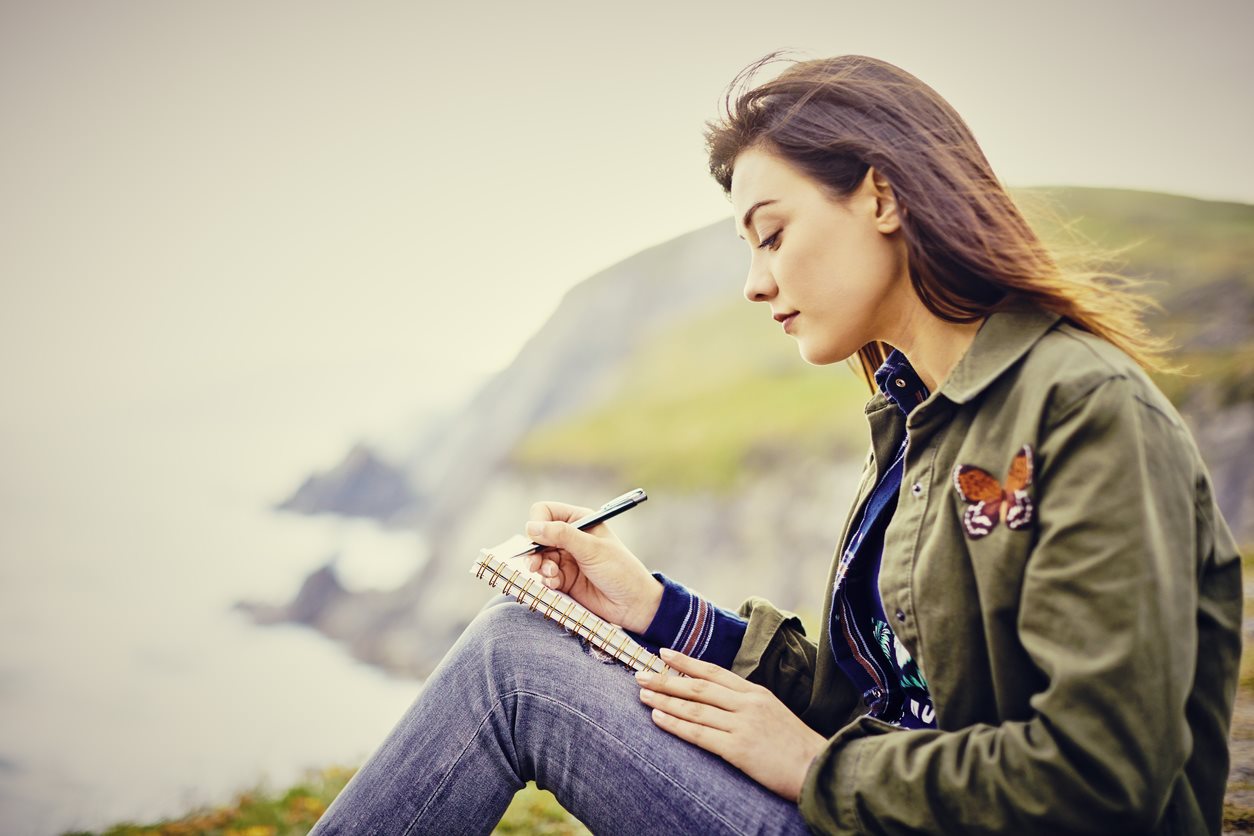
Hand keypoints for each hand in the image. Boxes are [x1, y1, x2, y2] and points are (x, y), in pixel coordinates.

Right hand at [524, 501, 662, 633]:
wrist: (632, 604)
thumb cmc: (620, 570)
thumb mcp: (592, 549)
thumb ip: (562, 535)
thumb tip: (531, 527)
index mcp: (580, 521)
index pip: (546, 512)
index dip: (538, 523)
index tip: (538, 538)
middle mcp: (570, 537)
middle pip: (537, 537)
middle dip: (535, 550)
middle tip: (536, 564)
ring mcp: (566, 559)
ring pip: (538, 558)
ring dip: (541, 567)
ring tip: (552, 575)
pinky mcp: (564, 579)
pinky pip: (544, 576)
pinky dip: (547, 580)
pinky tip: (557, 584)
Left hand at [636, 648, 827, 801]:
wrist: (819, 768)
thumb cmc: (796, 745)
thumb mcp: (773, 712)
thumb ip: (747, 703)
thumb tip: (718, 698)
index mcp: (755, 692)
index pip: (714, 671)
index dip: (686, 662)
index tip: (663, 653)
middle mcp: (747, 703)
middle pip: (698, 687)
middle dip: (666, 679)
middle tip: (640, 674)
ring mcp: (742, 725)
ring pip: (694, 708)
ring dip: (665, 700)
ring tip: (642, 694)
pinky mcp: (738, 748)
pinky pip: (699, 734)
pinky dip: (676, 724)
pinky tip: (658, 717)